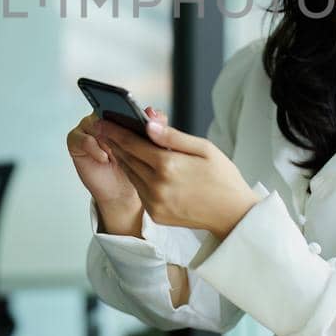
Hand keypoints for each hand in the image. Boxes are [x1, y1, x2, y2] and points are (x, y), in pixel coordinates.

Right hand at [67, 107, 166, 209]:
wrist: (123, 189)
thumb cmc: (137, 166)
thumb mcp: (151, 147)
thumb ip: (156, 127)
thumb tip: (152, 111)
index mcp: (119, 112)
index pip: (124, 103)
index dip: (132, 110)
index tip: (144, 120)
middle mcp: (101, 116)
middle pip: (108, 113)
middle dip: (121, 128)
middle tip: (131, 139)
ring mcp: (87, 126)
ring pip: (96, 125)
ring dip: (108, 140)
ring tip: (117, 153)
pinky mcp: (75, 140)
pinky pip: (83, 139)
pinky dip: (95, 148)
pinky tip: (105, 158)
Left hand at [93, 111, 260, 239]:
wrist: (232, 215)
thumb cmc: (223, 178)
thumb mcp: (204, 149)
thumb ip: (174, 137)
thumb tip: (148, 123)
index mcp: (169, 166)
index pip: (133, 143)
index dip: (116, 130)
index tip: (103, 120)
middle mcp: (157, 186)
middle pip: (127, 158)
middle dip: (114, 142)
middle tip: (103, 128)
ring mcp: (155, 203)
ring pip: (131, 174)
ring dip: (122, 158)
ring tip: (115, 143)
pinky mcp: (156, 215)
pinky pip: (139, 189)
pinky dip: (134, 175)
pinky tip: (133, 163)